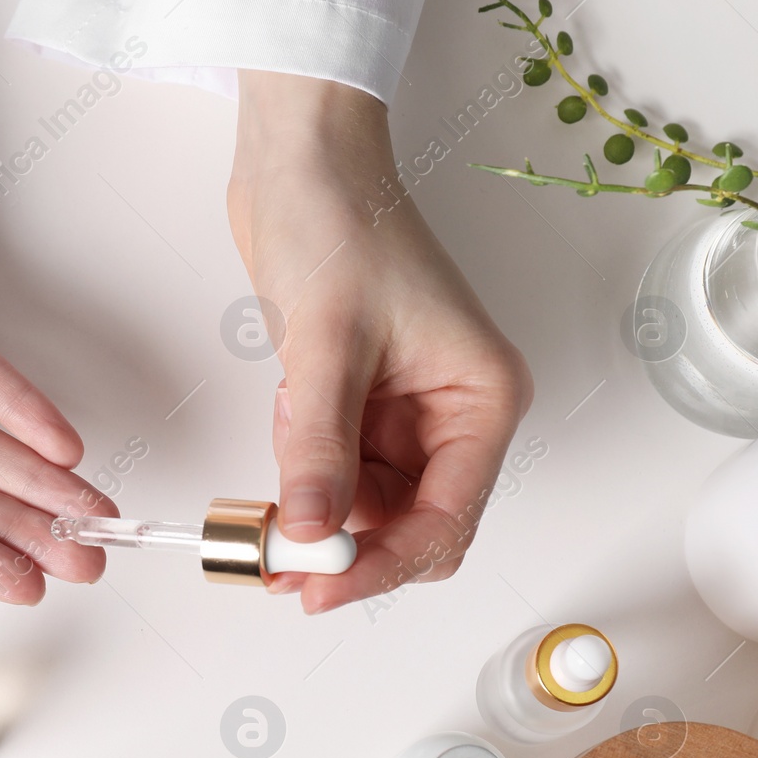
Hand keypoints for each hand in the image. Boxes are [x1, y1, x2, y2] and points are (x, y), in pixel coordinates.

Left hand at [227, 72, 532, 613]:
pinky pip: (334, 472)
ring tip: (283, 435)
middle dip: (344, 544)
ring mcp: (407, 415)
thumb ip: (319, 448)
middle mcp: (454, 416)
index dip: (382, 566)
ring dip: (315, 502)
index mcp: (480, 400)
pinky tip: (286, 412)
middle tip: (276, 552)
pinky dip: (301, 469)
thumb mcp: (328, 345)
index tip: (318, 591)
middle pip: (409, 527)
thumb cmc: (342, 225)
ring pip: (364, 508)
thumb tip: (310, 533)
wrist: (301, 166)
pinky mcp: (361, 407)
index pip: (446, 521)